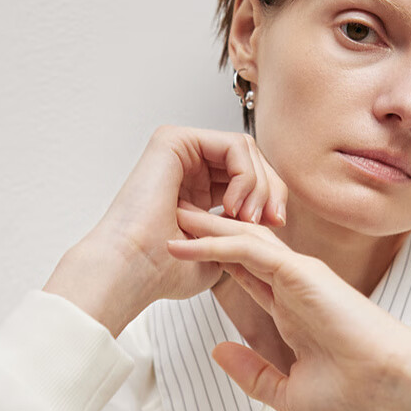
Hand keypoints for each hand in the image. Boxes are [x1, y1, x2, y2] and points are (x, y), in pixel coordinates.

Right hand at [43, 126, 287, 335]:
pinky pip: (233, 145)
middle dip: (270, 190)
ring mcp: (181, 151)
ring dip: (259, 186)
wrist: (134, 270)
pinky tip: (232, 206)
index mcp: (197, 191)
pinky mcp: (174, 140)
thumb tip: (272, 218)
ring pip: (246, 150)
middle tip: (271, 221)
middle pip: (251, 159)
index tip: (276, 226)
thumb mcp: (220, 252)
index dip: (270, 199)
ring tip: (247, 219)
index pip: (249, 179)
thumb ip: (244, 232)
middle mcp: (189, 167)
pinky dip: (245, 176)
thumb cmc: (165, 270)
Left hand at [167, 210, 410, 410]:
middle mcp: (295, 290)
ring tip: (173, 215)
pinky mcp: (302, 273)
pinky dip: (217, 241)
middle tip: (172, 220)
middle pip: (242, 252)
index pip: (248, 280)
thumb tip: (218, 350)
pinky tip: (188, 238)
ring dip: (205, 229)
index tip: (186, 257)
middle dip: (206, 236)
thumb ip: (252, 372)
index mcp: (294, 315)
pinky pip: (250, 249)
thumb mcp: (288, 393)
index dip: (216, 264)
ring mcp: (299, 278)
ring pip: (243, 241)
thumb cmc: (357, 395)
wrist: (393, 387)